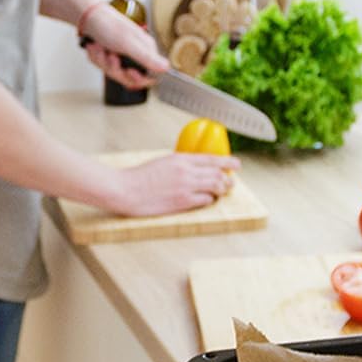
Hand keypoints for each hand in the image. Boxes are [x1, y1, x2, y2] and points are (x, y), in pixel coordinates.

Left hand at [80, 5, 166, 90]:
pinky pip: (103, 66)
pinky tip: (95, 46)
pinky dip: (96, 57)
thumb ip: (147, 58)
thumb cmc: (108, 25)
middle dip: (114, 68)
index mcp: (145, 50)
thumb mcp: (128, 44)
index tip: (129, 71)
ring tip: (99, 47)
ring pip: (113, 72)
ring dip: (102, 60)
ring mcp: (122, 55)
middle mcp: (135, 53)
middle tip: (110, 55)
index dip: (139, 79)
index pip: (150, 76)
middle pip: (128, 77)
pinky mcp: (110, 55)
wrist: (87, 17)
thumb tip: (167, 67)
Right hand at [107, 152, 239, 215]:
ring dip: (221, 190)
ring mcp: (186, 187)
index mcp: (180, 159)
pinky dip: (209, 200)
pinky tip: (207, 200)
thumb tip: (193, 169)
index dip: (228, 162)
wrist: (126, 189)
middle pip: (218, 173)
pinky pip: (205, 200)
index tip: (236, 165)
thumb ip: (179, 164)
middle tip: (231, 182)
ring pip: (215, 187)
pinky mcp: (182, 202)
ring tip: (222, 192)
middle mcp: (186, 171)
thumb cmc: (139, 178)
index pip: (212, 158)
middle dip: (228, 179)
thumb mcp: (162, 162)